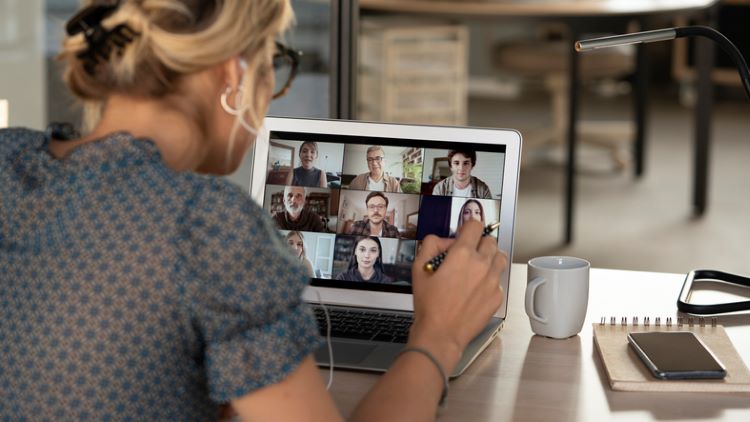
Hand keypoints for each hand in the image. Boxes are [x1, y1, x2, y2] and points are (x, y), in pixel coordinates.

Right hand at [409, 220, 506, 372]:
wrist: (441, 334)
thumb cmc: (430, 306)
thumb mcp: (419, 269)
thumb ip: (430, 245)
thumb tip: (441, 240)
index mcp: (462, 254)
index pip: (475, 225)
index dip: (468, 227)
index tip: (465, 233)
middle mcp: (482, 265)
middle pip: (490, 240)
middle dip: (479, 243)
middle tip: (468, 252)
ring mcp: (492, 281)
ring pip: (500, 257)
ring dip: (490, 258)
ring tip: (476, 267)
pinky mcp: (497, 296)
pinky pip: (498, 280)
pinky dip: (489, 280)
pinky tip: (476, 288)